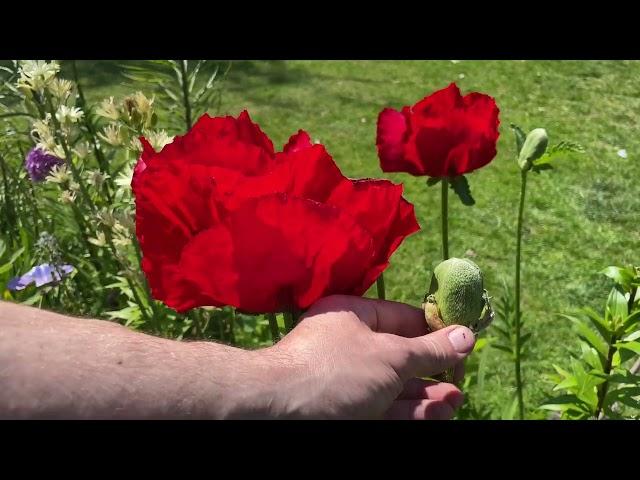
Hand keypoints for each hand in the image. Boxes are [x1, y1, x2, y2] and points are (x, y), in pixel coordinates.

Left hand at [249, 295, 475, 419]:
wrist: (279, 411)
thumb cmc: (336, 370)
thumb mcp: (390, 355)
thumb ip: (429, 349)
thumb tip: (466, 335)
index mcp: (353, 316)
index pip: (401, 317)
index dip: (435, 328)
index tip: (464, 339)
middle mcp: (349, 346)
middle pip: (401, 355)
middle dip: (434, 368)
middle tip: (461, 377)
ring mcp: (347, 381)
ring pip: (395, 386)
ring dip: (427, 394)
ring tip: (455, 399)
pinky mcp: (347, 410)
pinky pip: (385, 406)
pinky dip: (412, 410)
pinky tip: (438, 412)